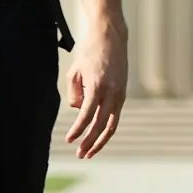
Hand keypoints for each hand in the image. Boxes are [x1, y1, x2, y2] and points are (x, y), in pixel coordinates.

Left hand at [63, 20, 127, 157]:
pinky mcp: (123, 93)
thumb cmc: (89, 53)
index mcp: (98, 86)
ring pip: (112, 124)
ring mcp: (120, 93)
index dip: (78, 130)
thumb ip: (74, 95)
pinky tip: (98, 136)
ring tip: (90, 152)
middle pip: (101, 125)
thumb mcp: (74, 73)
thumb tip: (79, 110)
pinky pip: (115, 116)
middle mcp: (112, 92)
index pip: (87, 115)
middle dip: (90, 142)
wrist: (111, 38)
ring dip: (101, 140)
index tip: (70, 140)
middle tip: (80, 154)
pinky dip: (107, 128)